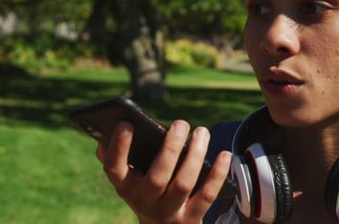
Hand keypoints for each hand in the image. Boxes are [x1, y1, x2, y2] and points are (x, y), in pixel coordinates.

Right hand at [96, 120, 231, 223]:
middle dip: (170, 148)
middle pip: (157, 177)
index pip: (114, 168)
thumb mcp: (129, 178)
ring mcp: (169, 212)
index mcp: (125, 186)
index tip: (127, 123)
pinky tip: (224, 154)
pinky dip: (217, 174)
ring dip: (195, 155)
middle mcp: (144, 201)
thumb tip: (115, 124)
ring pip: (183, 183)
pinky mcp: (191, 219)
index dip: (119, 147)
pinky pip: (207, 196)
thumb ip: (118, 155)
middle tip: (181, 123)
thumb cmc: (146, 190)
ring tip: (202, 132)